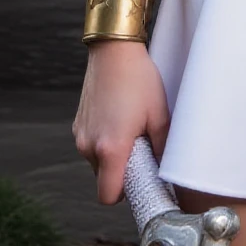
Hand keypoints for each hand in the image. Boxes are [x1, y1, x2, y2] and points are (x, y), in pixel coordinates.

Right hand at [72, 40, 170, 205]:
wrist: (113, 49)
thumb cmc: (139, 79)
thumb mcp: (159, 114)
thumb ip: (163, 149)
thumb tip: (167, 171)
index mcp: (111, 148)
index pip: (109, 196)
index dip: (125, 194)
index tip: (141, 179)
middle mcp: (89, 146)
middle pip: (104, 180)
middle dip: (122, 172)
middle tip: (141, 147)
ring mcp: (81, 134)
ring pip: (97, 163)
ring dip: (113, 156)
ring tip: (131, 127)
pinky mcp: (78, 124)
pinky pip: (92, 145)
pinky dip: (104, 141)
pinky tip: (119, 117)